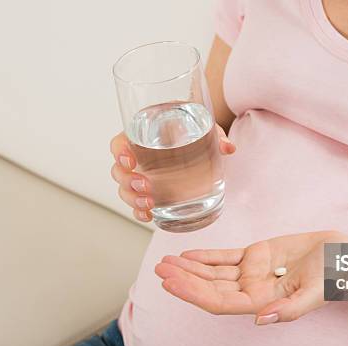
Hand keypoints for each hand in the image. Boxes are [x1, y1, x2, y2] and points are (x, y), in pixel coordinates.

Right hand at [109, 125, 235, 221]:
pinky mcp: (149, 191)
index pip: (119, 144)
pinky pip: (136, 204)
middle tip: (145, 186)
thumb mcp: (204, 127)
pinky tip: (148, 215)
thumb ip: (215, 135)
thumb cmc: (192, 129)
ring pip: (125, 189)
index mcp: (142, 136)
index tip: (129, 161)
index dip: (119, 152)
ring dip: (132, 199)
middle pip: (119, 171)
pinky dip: (139, 211)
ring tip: (149, 204)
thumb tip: (228, 148)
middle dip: (128, 181)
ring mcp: (141, 176)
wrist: (197, 139)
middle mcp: (137, 157)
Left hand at [155, 231, 347, 324]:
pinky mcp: (258, 255)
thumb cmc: (333, 276)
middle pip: (211, 287)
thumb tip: (262, 321)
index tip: (170, 284)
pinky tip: (188, 256)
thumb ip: (290, 309)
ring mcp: (253, 272)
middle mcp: (253, 290)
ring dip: (190, 268)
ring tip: (166, 263)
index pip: (220, 301)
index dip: (193, 293)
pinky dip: (207, 256)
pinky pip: (226, 258)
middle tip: (159, 271)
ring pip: (214, 272)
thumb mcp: (317, 293)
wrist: (343, 255)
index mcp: (263, 302)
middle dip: (184, 280)